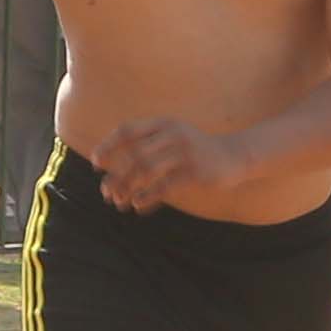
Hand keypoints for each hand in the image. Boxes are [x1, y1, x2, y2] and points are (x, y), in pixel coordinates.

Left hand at [89, 112, 239, 209]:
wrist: (234, 155)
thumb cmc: (195, 150)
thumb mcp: (172, 138)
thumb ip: (147, 144)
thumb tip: (113, 165)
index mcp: (163, 123)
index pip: (127, 130)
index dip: (108, 146)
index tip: (96, 163)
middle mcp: (172, 134)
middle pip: (134, 154)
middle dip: (116, 175)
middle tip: (105, 192)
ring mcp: (185, 152)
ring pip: (146, 171)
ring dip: (128, 188)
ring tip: (119, 202)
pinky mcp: (195, 171)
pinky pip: (165, 186)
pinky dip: (148, 197)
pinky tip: (138, 206)